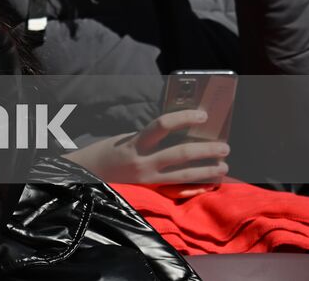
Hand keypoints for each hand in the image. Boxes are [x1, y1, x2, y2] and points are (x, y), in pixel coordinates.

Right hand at [64, 109, 228, 194]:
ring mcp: (147, 181)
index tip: (202, 114)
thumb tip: (178, 133)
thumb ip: (147, 138)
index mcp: (134, 143)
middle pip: (181, 153)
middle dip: (207, 150)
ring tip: (223, 166)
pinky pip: (177, 191)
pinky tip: (208, 184)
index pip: (162, 125)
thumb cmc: (104, 154)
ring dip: (207, 170)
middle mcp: (142, 163)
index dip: (184, 118)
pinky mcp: (149, 193)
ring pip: (185, 175)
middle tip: (224, 147)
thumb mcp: (123, 139)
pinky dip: (195, 188)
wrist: (84, 178)